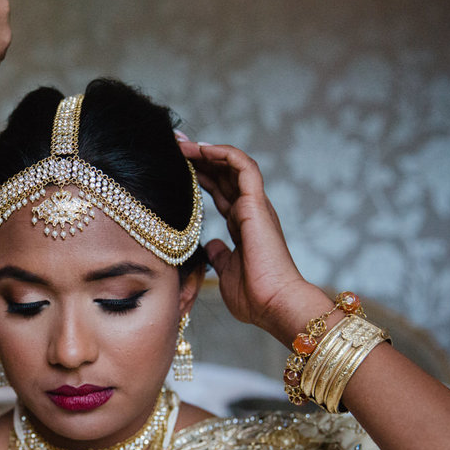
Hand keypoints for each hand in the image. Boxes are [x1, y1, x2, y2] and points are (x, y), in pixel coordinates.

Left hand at [180, 140, 323, 340]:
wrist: (275, 306)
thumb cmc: (255, 298)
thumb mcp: (227, 273)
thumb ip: (220, 256)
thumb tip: (210, 246)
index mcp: (243, 226)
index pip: (219, 192)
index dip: (199, 177)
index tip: (175, 167)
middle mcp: (250, 211)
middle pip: (223, 174)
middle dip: (199, 158)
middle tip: (173, 145)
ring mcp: (255, 206)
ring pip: (232, 165)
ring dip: (207, 151)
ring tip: (182, 143)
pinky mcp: (257, 205)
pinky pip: (243, 167)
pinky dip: (224, 154)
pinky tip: (203, 148)